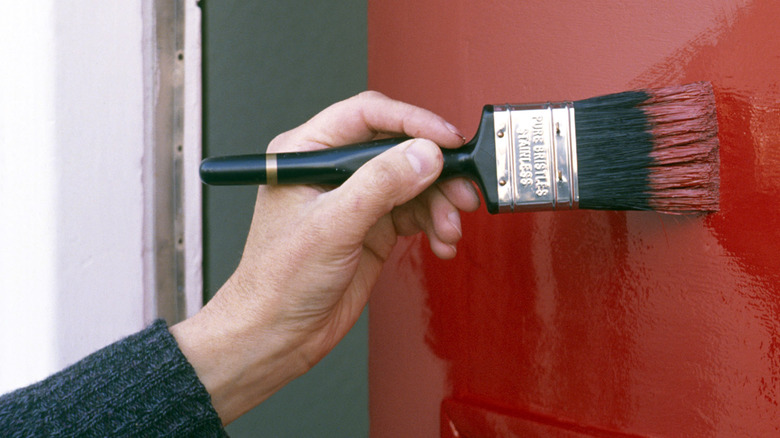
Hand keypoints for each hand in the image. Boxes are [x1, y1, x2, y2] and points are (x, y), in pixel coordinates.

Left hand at [171, 91, 479, 423]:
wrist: (277, 335)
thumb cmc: (278, 281)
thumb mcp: (330, 227)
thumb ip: (379, 185)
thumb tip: (423, 155)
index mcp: (308, 151)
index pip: (367, 114)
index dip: (412, 122)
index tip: (446, 140)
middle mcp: (334, 169)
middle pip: (398, 147)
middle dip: (435, 170)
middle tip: (461, 191)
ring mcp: (356, 198)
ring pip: (413, 180)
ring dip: (440, 202)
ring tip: (449, 227)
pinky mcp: (373, 226)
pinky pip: (416, 211)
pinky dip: (435, 223)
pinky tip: (441, 241)